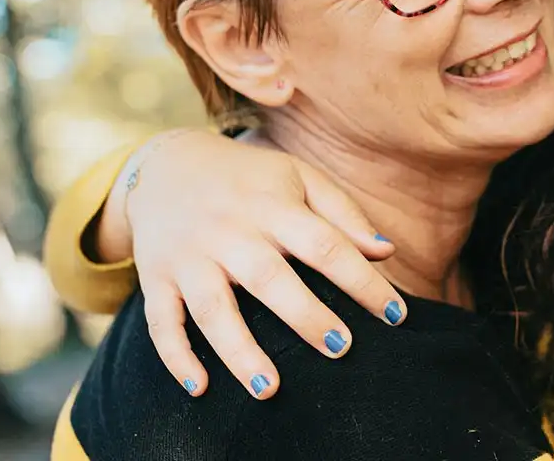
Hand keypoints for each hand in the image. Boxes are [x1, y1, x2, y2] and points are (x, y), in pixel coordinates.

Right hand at [114, 130, 404, 398]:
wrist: (165, 165)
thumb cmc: (249, 179)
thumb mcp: (298, 178)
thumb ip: (343, 214)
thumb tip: (386, 252)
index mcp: (272, 205)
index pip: (324, 244)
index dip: (362, 281)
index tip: (397, 315)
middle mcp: (229, 231)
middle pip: (268, 277)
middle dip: (305, 316)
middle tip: (341, 348)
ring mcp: (189, 256)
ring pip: (212, 308)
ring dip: (239, 351)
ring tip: (270, 389)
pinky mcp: (156, 277)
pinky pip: (161, 321)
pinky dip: (176, 356)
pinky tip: (200, 387)